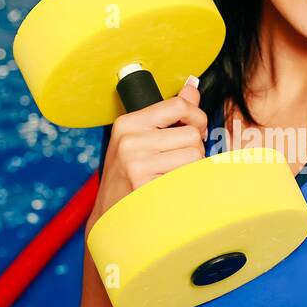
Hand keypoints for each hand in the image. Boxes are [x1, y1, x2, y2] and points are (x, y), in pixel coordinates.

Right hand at [88, 75, 207, 231]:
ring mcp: (137, 164)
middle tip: (180, 161)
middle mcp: (130, 140)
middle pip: (192, 134)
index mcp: (128, 123)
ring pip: (194, 156)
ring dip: (192, 168)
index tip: (196, 129)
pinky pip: (188, 177)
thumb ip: (167, 113)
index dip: (197, 117)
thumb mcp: (139, 139)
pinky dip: (187, 183)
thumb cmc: (127, 177)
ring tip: (173, 175)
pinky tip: (171, 188)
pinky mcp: (146, 185)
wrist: (109, 218)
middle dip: (194, 149)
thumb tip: (191, 88)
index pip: (179, 105)